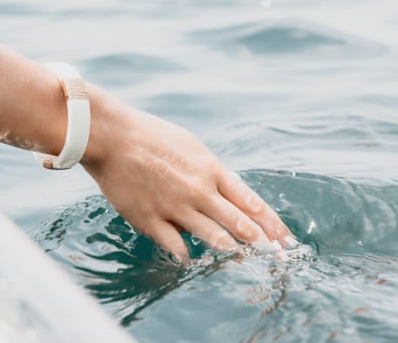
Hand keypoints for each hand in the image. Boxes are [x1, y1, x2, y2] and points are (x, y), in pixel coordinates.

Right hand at [81, 85, 294, 259]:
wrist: (113, 136)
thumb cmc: (153, 137)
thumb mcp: (192, 147)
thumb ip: (212, 172)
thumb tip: (230, 191)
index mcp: (211, 170)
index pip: (251, 201)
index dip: (270, 222)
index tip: (284, 236)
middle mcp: (199, 190)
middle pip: (238, 222)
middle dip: (261, 241)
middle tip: (277, 256)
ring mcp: (176, 207)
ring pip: (212, 237)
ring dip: (231, 251)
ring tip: (245, 261)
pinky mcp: (151, 220)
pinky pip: (176, 246)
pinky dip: (185, 255)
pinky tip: (189, 260)